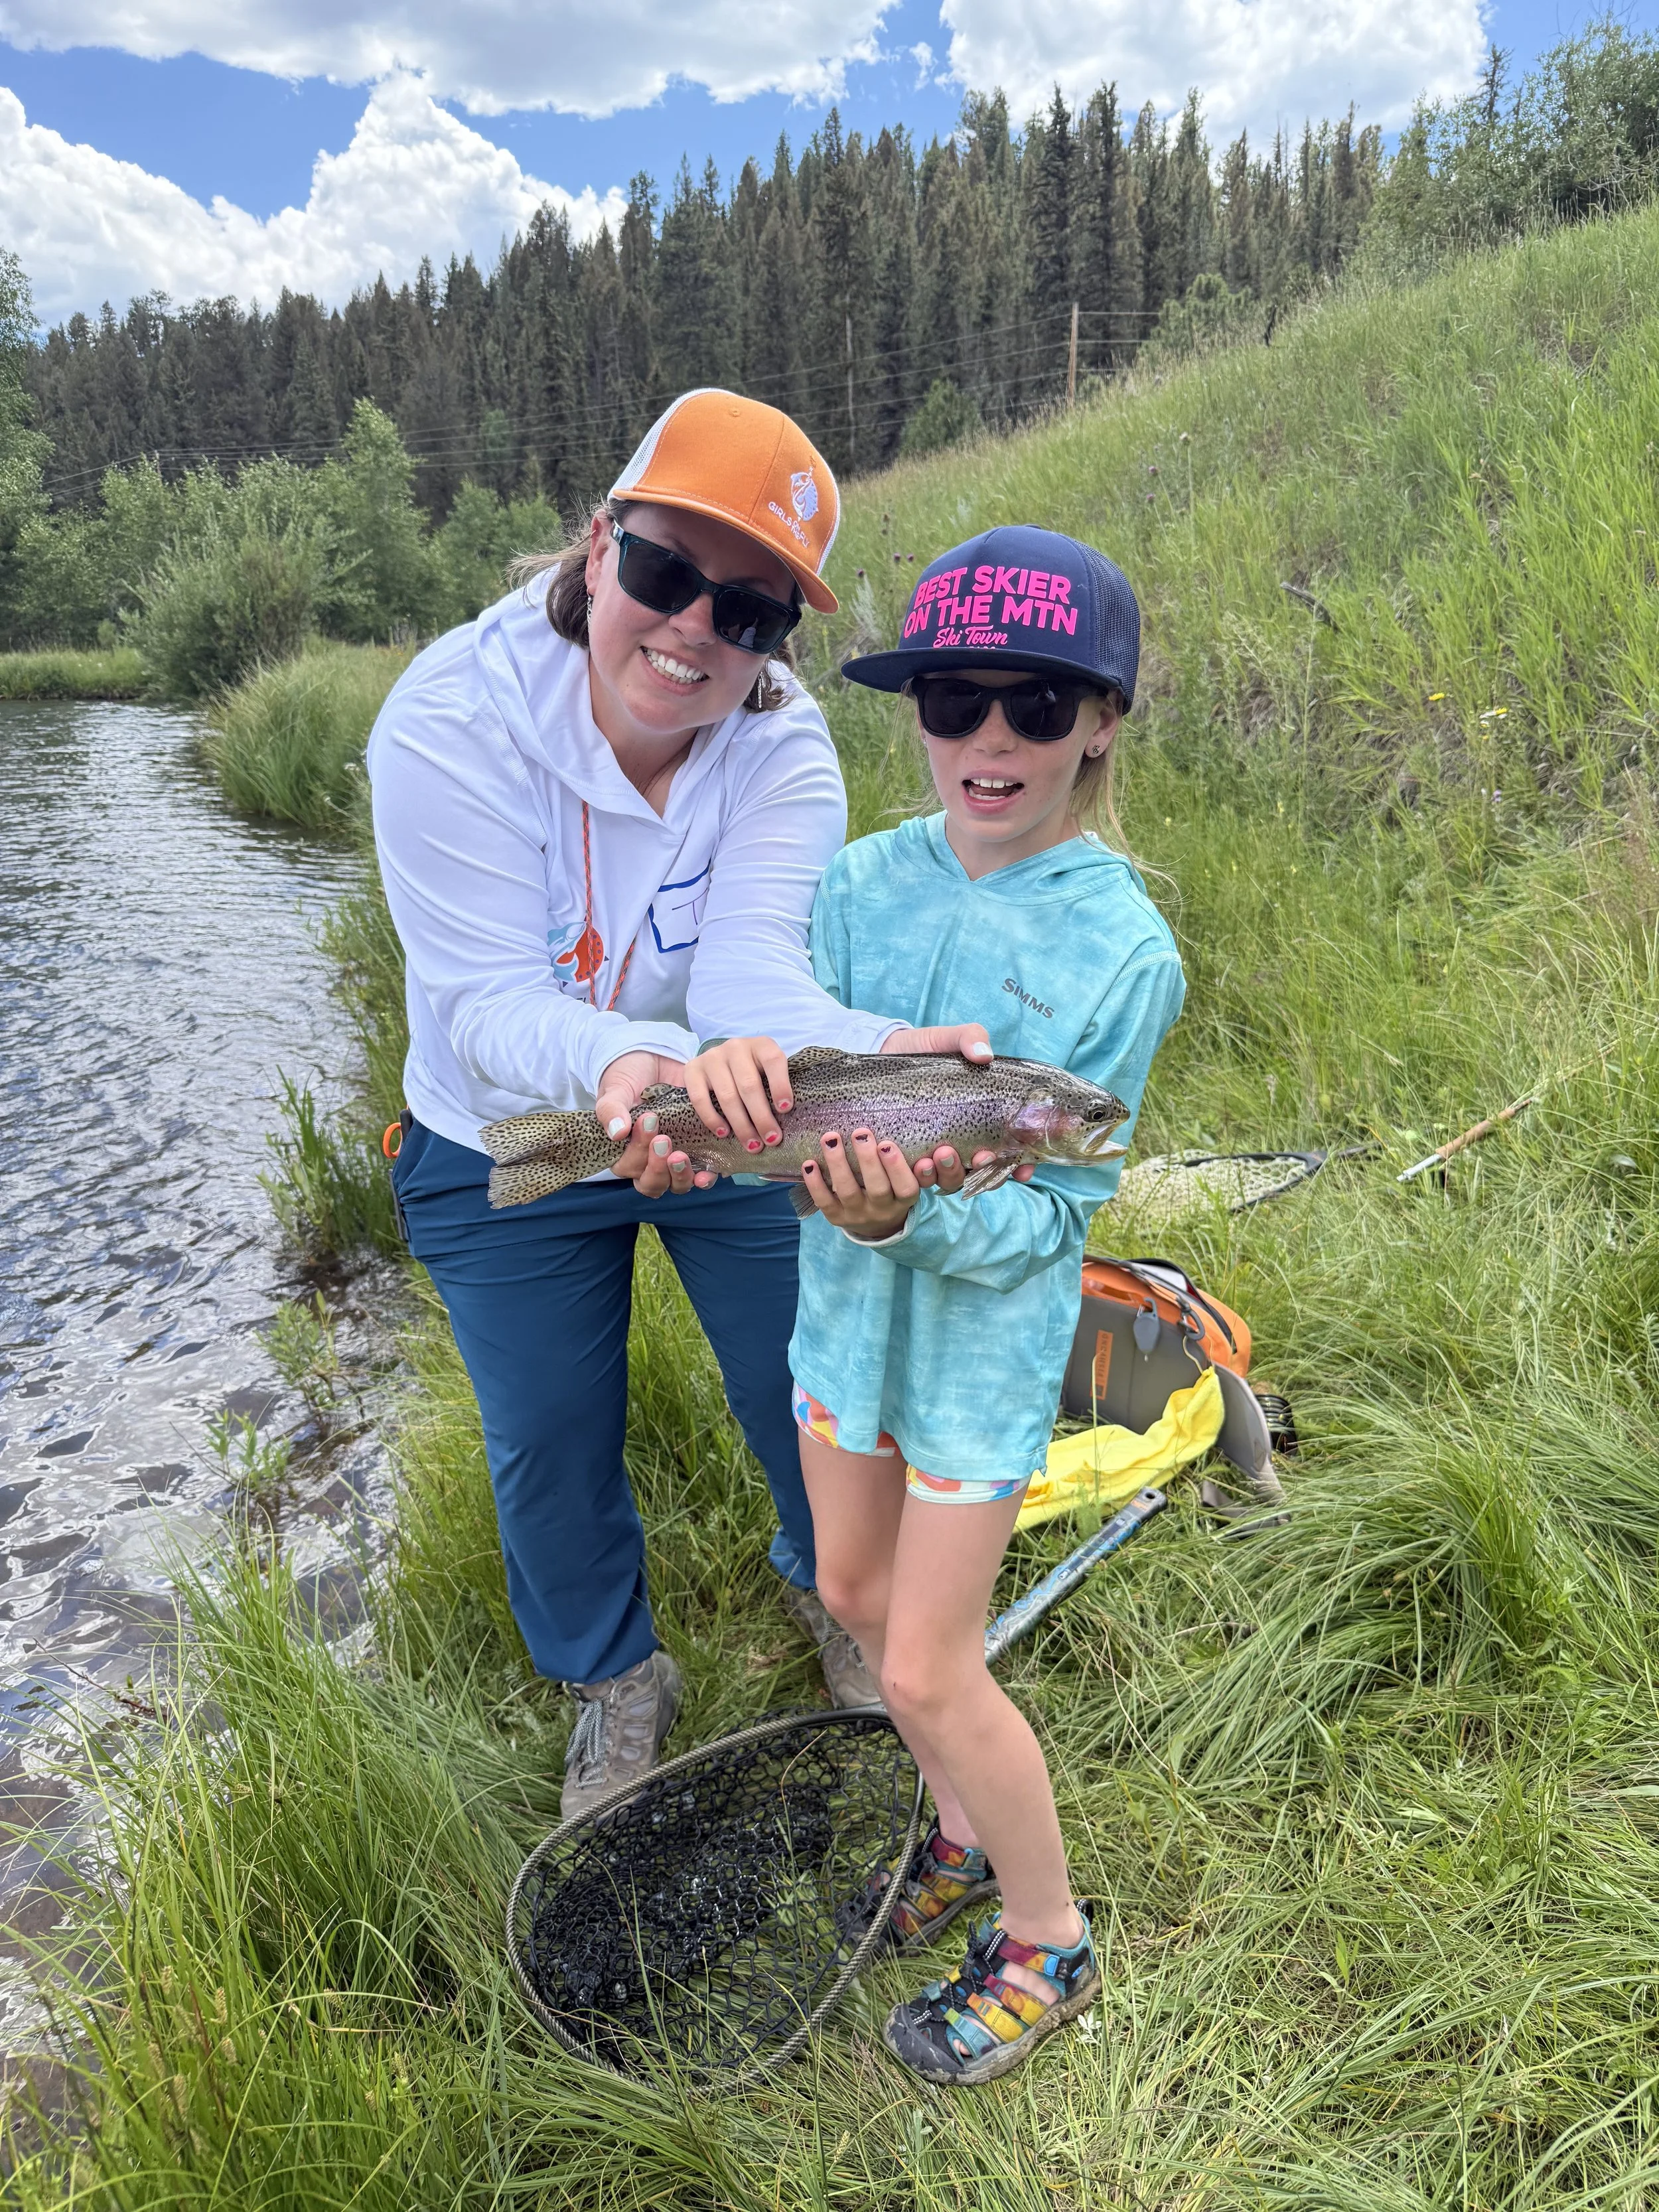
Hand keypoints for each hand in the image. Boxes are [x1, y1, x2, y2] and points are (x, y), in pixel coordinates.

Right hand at [595, 1050, 705, 1197]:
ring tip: (682, 1156)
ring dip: (680, 1175)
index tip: (647, 1123)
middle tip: (664, 1140)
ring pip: (677, 1184)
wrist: (655, 1061)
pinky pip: (702, 1175)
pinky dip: (706, 1177)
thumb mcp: (616, 1090)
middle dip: (658, 1168)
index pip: (628, 1167)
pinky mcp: (697, 1152)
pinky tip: (709, 1171)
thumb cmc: (629, 1080)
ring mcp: (673, 1160)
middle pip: (652, 1183)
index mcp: (624, 1153)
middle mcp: (648, 1162)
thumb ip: (611, 1110)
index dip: (637, 1152)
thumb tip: (617, 1133)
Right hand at [684, 1036, 792, 1153]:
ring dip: (741, 1124)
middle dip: (762, 1117)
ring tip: (752, 1144)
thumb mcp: (767, 1072)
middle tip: (771, 1139)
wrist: (716, 1062)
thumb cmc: (751, 1073)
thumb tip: (786, 1125)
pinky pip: (700, 1098)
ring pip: (727, 1095)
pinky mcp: (693, 1069)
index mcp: (761, 1045)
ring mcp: (712, 1057)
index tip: (785, 1109)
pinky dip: (712, 1118)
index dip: (780, 1085)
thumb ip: (776, 1088)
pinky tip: (724, 1133)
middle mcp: (736, 1047)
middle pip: (749, 1085)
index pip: (773, 1060)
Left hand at [800, 1127, 921, 1239]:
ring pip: (848, 1191)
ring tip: (831, 1138)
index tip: (886, 1143)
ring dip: (838, 1164)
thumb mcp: (905, 1181)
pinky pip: (823, 1202)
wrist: (877, 1224)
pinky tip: (810, 1163)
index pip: (905, 1188)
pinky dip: (815, 1183)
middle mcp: (882, 1210)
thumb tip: (906, 1129)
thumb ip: (907, 1163)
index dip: (896, 1167)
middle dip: (868, 1160)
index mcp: (903, 1200)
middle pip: (877, 1188)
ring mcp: (857, 1215)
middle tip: (860, 1133)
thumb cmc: (892, 1190)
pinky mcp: (836, 1217)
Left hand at [875, 1025, 1030, 1186]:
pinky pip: (916, 1180)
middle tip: (979, 1156)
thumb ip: (970, 1038)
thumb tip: (984, 1055)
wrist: (881, 1051)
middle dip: (983, 1170)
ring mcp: (932, 1152)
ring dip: (951, 1174)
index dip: (1019, 1165)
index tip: (1024, 1169)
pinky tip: (918, 1163)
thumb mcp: (947, 1039)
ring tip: (942, 1154)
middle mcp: (959, 1141)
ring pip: (949, 1179)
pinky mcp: (905, 1156)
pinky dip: (921, 1177)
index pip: (1006, 1151)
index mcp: (979, 1120)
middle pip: (980, 1171)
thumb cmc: (921, 1049)